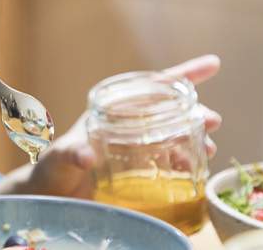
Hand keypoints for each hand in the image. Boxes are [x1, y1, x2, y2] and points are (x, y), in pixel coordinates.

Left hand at [12, 55, 222, 198]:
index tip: (213, 64)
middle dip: (196, 113)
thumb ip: (71, 154)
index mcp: (112, 110)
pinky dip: (187, 164)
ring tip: (208, 151)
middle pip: (171, 111)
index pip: (152, 86)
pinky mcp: (140, 172)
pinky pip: (171, 162)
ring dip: (195, 139)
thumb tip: (86, 155)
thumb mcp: (59, 158)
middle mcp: (128, 125)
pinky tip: (197, 172)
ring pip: (175, 136)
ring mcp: (136, 148)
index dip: (183, 75)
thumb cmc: (51, 169)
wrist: (49, 197)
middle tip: (213, 122)